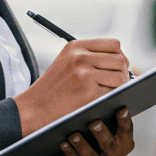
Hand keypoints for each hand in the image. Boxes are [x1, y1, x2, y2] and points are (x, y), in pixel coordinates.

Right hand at [15, 39, 129, 136]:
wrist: (32, 110)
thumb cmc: (51, 90)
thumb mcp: (66, 63)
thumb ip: (90, 58)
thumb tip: (123, 62)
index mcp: (75, 46)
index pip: (114, 45)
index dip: (120, 57)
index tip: (118, 68)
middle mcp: (80, 57)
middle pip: (120, 60)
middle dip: (123, 73)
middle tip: (117, 85)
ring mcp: (84, 74)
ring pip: (120, 77)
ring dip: (119, 88)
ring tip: (109, 94)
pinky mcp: (88, 92)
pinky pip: (113, 93)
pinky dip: (111, 99)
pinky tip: (101, 102)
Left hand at [57, 109, 134, 155]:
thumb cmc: (91, 144)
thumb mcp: (99, 134)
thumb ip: (102, 123)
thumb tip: (93, 109)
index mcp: (124, 146)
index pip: (126, 132)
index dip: (125, 121)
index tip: (122, 109)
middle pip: (111, 146)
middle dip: (102, 134)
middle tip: (94, 123)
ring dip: (82, 146)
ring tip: (73, 135)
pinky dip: (71, 153)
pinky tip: (64, 144)